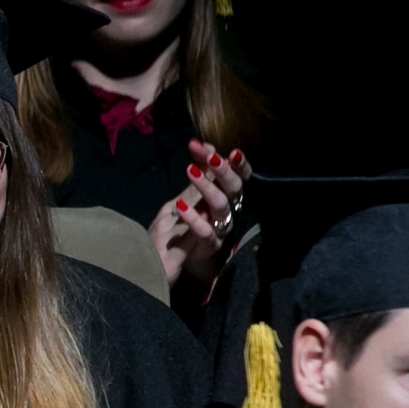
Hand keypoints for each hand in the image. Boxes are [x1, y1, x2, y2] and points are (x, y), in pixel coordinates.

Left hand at [148, 141, 250, 287]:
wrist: (168, 262)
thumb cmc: (180, 226)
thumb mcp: (186, 196)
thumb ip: (198, 173)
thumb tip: (201, 146)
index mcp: (224, 198)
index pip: (240, 178)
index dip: (239, 165)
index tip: (230, 150)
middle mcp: (226, 213)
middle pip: (234, 189)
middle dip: (223, 170)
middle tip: (209, 155)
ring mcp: (219, 230)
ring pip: (222, 207)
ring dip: (207, 186)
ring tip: (189, 170)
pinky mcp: (207, 247)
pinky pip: (205, 231)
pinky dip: (193, 217)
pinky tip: (179, 205)